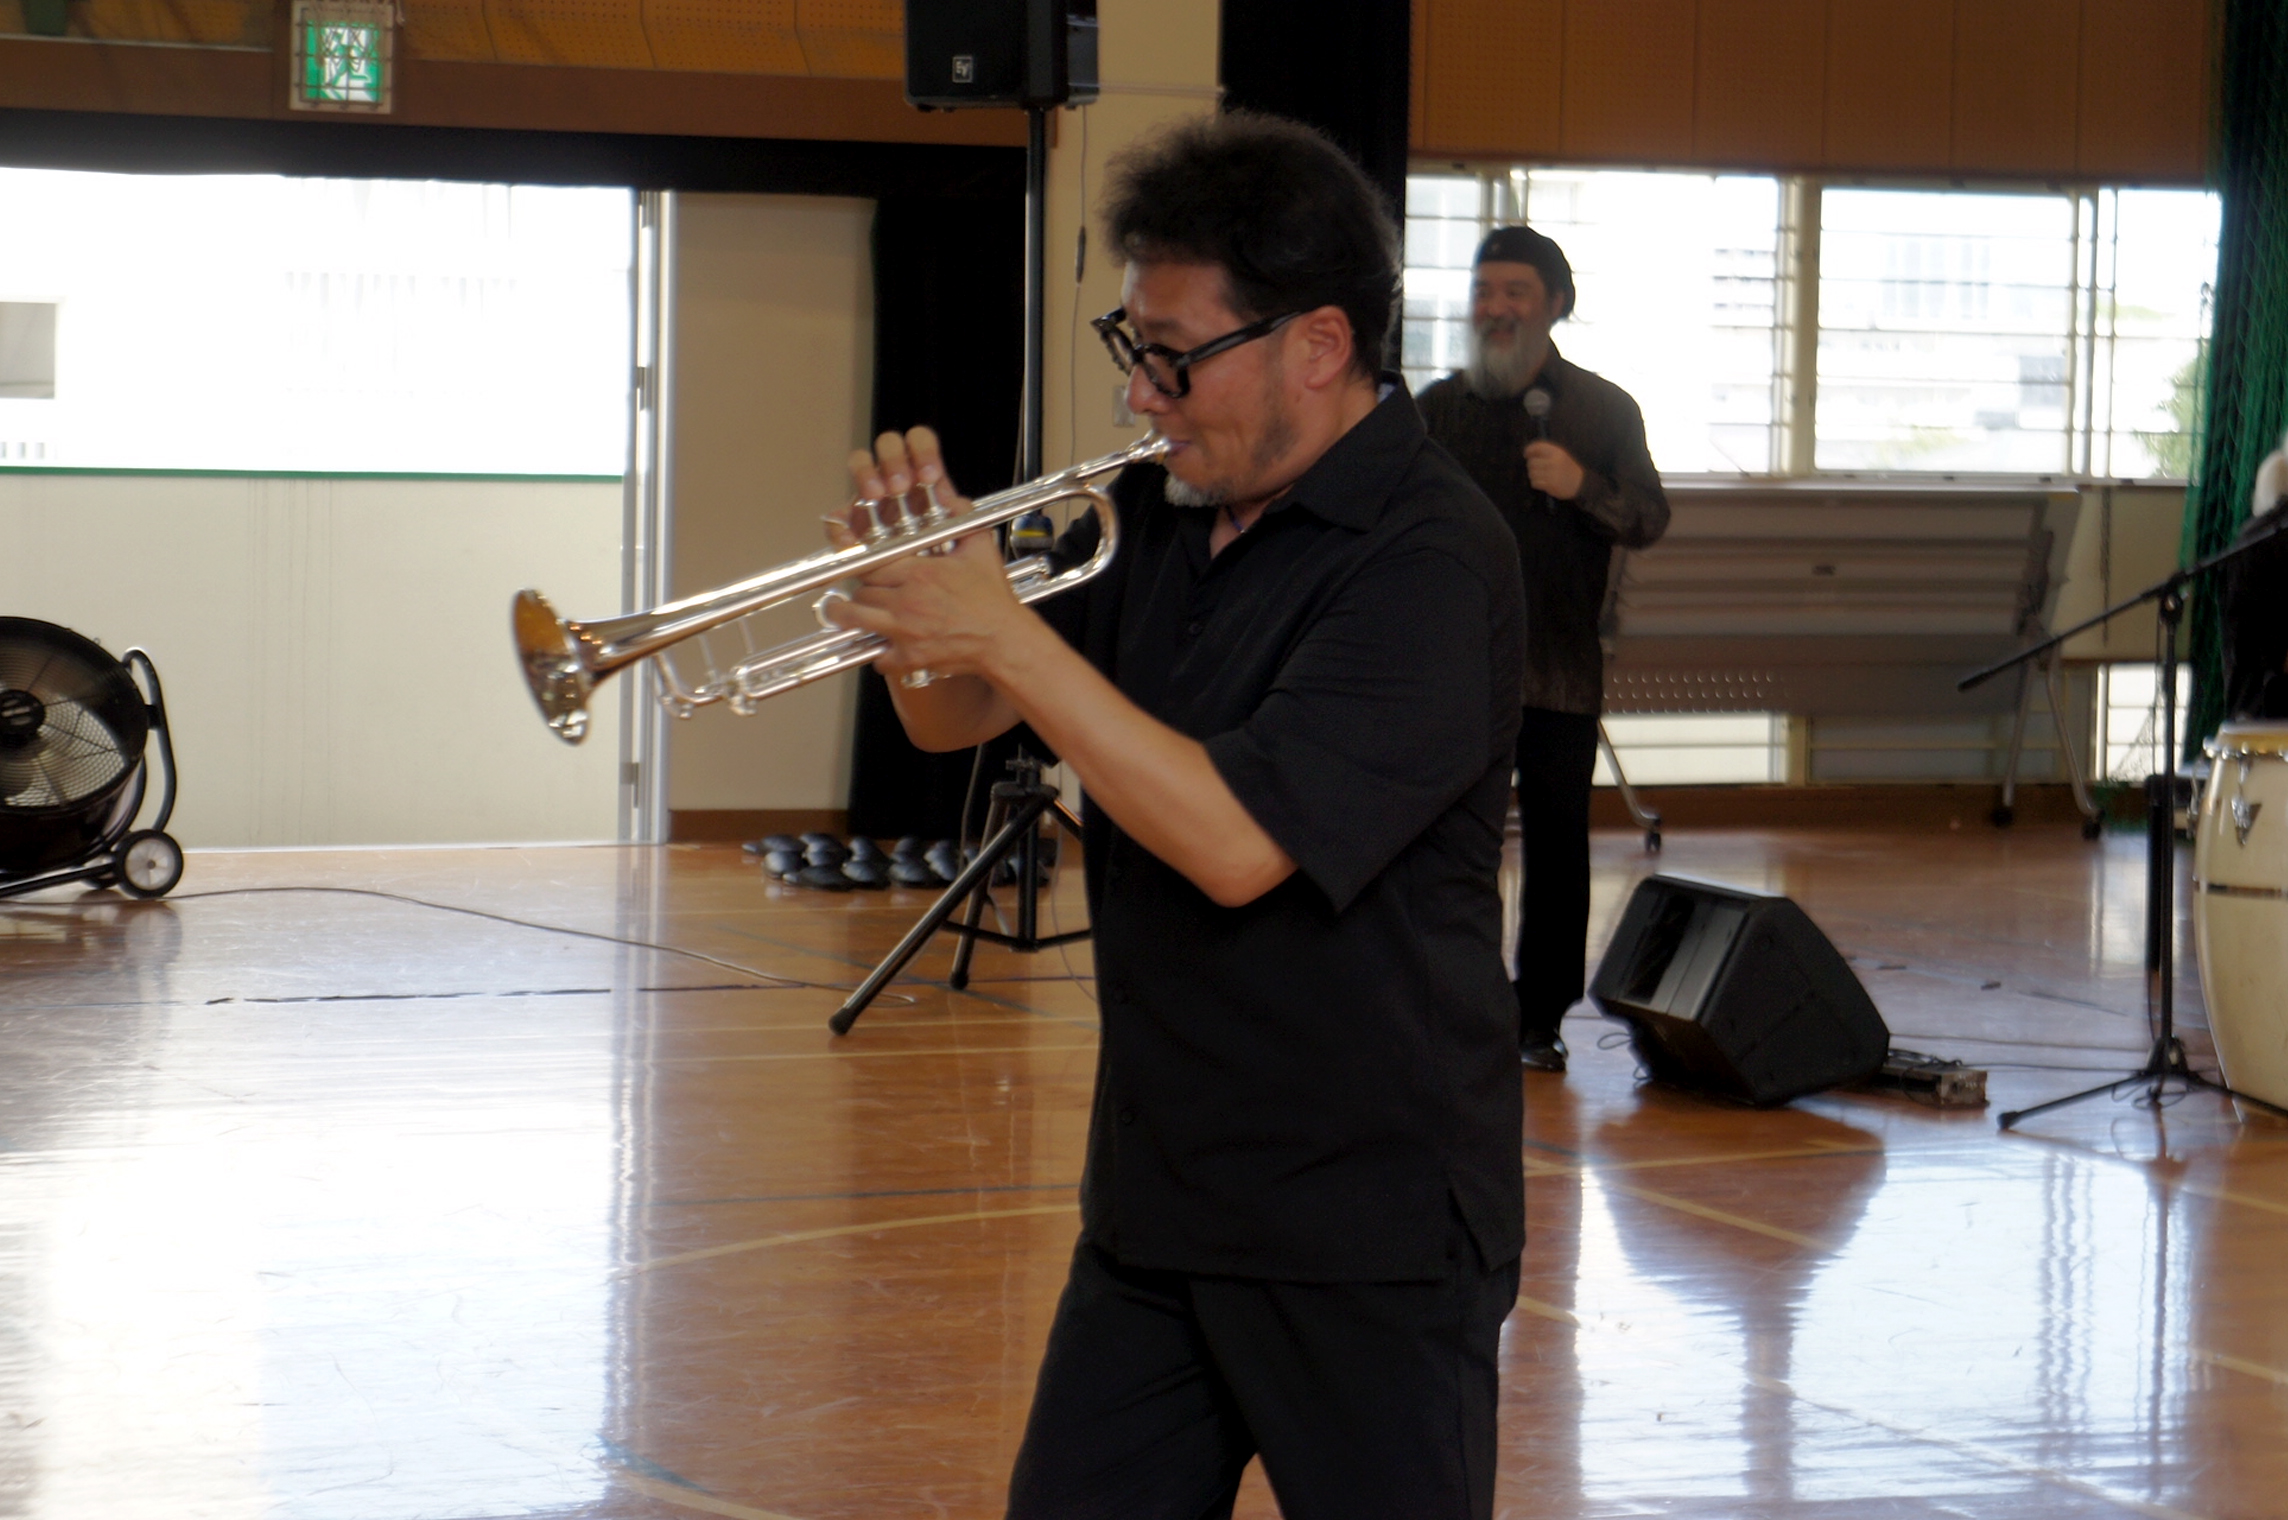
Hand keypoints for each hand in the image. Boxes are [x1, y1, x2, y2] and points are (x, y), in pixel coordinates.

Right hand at [827, 425, 970, 548]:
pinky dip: (842, 527)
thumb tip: (958, 504)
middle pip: (888, 444)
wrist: (921, 583)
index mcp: (922, 473)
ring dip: (867, 473)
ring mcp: (870, 493)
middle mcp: (894, 476)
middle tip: (901, 486)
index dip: (923, 451)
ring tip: (877, 494)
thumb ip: (960, 515)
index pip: (919, 441)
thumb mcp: (959, 532)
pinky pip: (837, 516)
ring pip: (860, 462)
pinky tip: (852, 540)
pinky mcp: (849, 520)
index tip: (929, 476)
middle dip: (894, 461)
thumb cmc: (940, 553)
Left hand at [828, 427, 1030, 684]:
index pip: (870, 565)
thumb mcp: (981, 550)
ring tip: (845, 614)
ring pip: (856, 620)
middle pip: (861, 592)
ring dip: (849, 617)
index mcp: (919, 573)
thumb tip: (954, 499)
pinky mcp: (910, 657)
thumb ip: (963, 519)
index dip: (863, 566)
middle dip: (860, 591)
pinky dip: (878, 654)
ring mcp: (905, 631)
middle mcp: (906, 602)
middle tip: (864, 591)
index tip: (861, 568)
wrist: (1004, 638)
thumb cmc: (993, 600)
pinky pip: (878, 657)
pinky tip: (883, 646)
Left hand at [1524, 439, 1585, 500]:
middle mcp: (1554, 461)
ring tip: (1540, 476)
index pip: (1537, 447)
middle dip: (1531, 466)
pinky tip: (1542, 482)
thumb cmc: (1568, 468)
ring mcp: (1552, 474)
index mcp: (1557, 452)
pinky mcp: (1550, 485)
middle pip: (1532, 462)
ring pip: (1532, 473)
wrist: (1580, 483)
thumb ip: (1547, 452)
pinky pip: (1534, 483)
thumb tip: (1528, 452)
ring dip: (1533, 475)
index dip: (1529, 450)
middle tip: (1536, 468)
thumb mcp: (1561, 455)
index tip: (1526, 454)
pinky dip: (1536, 483)